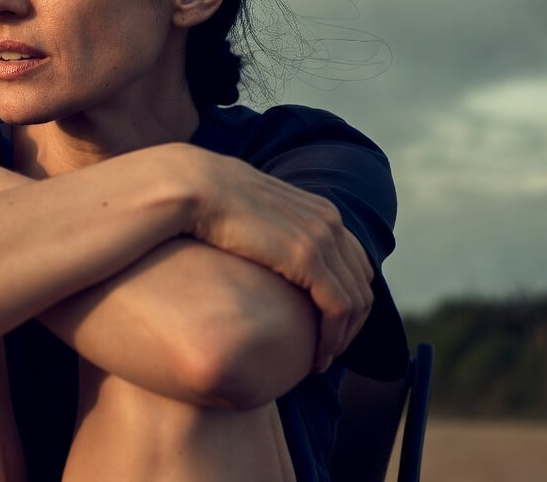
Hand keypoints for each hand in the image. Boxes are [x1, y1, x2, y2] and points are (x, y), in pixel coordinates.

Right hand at [178, 146, 374, 372]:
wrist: (186, 185)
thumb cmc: (198, 204)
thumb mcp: (243, 219)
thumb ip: (258, 233)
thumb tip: (245, 254)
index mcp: (314, 209)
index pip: (352, 260)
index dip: (344, 298)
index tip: (320, 329)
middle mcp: (326, 220)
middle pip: (360, 282)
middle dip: (350, 323)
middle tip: (325, 353)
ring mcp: (320, 236)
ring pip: (356, 300)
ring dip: (342, 337)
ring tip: (319, 362)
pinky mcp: (307, 256)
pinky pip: (339, 307)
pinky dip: (333, 337)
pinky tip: (315, 359)